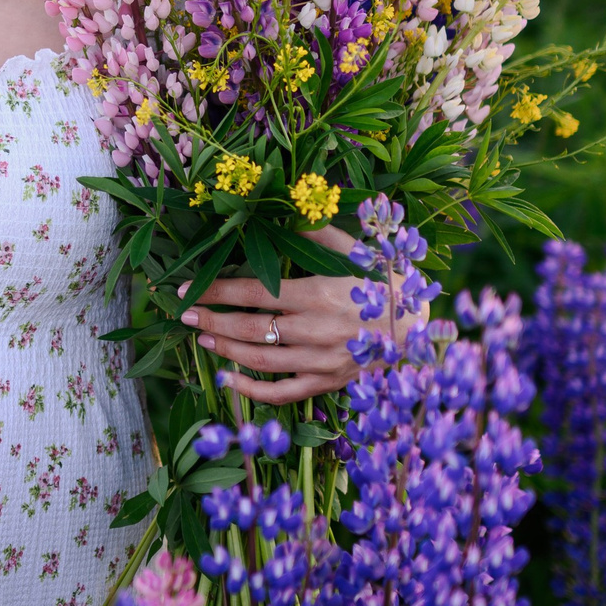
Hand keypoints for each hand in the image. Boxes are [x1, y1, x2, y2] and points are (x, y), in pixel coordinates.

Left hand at [175, 225, 401, 409]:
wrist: (421, 328)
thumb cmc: (386, 283)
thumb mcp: (357, 251)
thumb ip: (319, 232)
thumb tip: (287, 211)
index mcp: (320, 294)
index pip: (254, 294)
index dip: (217, 291)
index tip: (188, 289)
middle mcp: (317, 331)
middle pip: (250, 329)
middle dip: (212, 320)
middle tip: (185, 314)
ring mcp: (321, 362)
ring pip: (261, 361)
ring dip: (225, 350)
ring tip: (202, 338)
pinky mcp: (328, 383)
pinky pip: (283, 393)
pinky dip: (252, 392)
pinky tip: (228, 381)